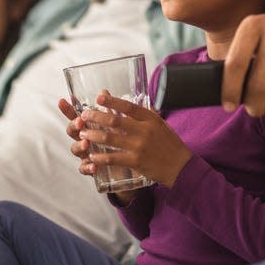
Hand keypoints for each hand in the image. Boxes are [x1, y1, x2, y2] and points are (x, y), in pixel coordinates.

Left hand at [59, 92, 191, 188]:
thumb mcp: (160, 125)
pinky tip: (92, 155)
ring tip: (82, 133)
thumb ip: (145, 115)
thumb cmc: (170, 144)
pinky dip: (101, 156)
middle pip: (115, 121)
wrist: (181, 167)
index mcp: (150, 119)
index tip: (99, 97)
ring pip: (110, 138)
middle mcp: (144, 130)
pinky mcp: (136, 161)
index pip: (128, 106)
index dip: (112, 100)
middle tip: (84, 115)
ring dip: (93, 135)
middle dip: (96, 117)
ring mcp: (139, 146)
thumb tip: (131, 102)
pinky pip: (113, 158)